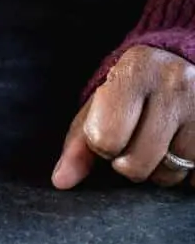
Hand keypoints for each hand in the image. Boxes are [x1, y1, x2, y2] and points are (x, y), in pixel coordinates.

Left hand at [53, 45, 194, 188]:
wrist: (183, 62)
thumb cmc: (132, 87)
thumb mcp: (101, 102)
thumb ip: (78, 143)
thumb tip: (62, 181)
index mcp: (134, 70)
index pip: (106, 137)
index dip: (102, 144)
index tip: (111, 129)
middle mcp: (174, 85)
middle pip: (136, 164)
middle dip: (127, 161)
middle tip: (134, 138)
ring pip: (169, 174)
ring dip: (158, 168)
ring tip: (159, 141)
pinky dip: (187, 172)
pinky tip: (182, 146)